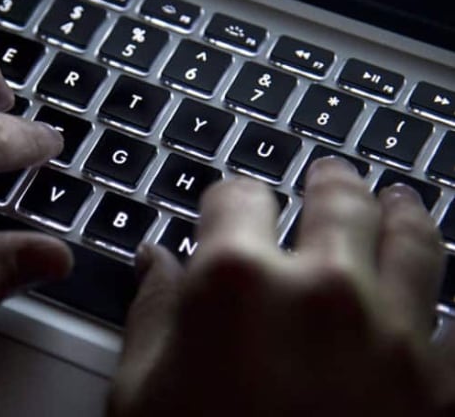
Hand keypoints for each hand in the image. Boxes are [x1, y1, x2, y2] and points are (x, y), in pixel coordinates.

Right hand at [110, 158, 453, 415]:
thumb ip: (151, 311)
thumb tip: (155, 261)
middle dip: (329, 180)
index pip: (237, 196)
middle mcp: (320, 290)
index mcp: (235, 282)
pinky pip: (452, 319)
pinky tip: (430, 291)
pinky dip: (440, 294)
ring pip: (414, 239)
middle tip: (330, 173)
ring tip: (400, 199)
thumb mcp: (140, 391)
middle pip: (336, 200)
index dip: (229, 194)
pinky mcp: (437, 386)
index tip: (229, 201)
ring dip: (403, 211)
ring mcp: (390, 334)